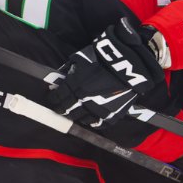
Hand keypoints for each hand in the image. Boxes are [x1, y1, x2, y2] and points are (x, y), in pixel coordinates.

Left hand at [43, 17, 166, 127]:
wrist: (129, 64)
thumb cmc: (103, 58)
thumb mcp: (80, 58)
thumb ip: (67, 71)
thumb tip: (55, 82)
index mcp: (75, 86)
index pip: (57, 98)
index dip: (53, 100)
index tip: (53, 99)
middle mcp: (83, 100)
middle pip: (67, 111)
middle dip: (63, 109)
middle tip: (62, 107)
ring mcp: (97, 110)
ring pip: (81, 119)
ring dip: (76, 116)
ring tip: (76, 112)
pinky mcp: (111, 115)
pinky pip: (98, 124)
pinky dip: (92, 122)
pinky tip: (90, 118)